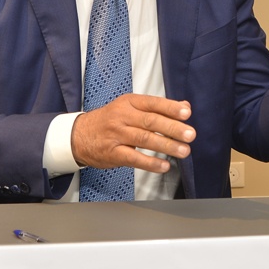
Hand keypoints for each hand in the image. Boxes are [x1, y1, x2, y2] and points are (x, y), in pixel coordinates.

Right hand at [71, 95, 195, 172]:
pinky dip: (150, 163)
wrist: (78, 135)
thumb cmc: (109, 121)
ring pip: (144, 139)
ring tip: (183, 151)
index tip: (186, 113)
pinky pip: (134, 158)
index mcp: (129, 102)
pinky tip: (164, 165)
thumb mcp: (131, 107)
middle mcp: (122, 116)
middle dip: (173, 128)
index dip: (170, 108)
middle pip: (151, 121)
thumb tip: (184, 106)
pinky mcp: (112, 153)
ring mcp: (116, 135)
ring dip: (166, 146)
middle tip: (190, 134)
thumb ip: (158, 107)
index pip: (153, 103)